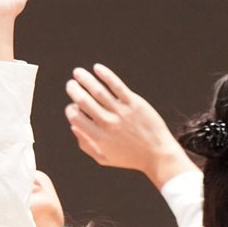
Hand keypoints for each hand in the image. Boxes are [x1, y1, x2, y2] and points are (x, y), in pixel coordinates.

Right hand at [66, 64, 193, 185]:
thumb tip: (73, 126)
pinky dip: (105, 75)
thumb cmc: (130, 157)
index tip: (73, 106)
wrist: (157, 153)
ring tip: (78, 72)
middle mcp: (107, 122)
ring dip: (85, 79)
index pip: (76, 117)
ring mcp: (121, 111)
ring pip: (98, 90)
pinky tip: (97, 68)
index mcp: (98, 136)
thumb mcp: (104, 158)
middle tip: (70, 84)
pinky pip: (117, 85)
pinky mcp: (133, 102)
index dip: (70, 109)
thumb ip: (86, 144)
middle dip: (73, 90)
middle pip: (83, 101)